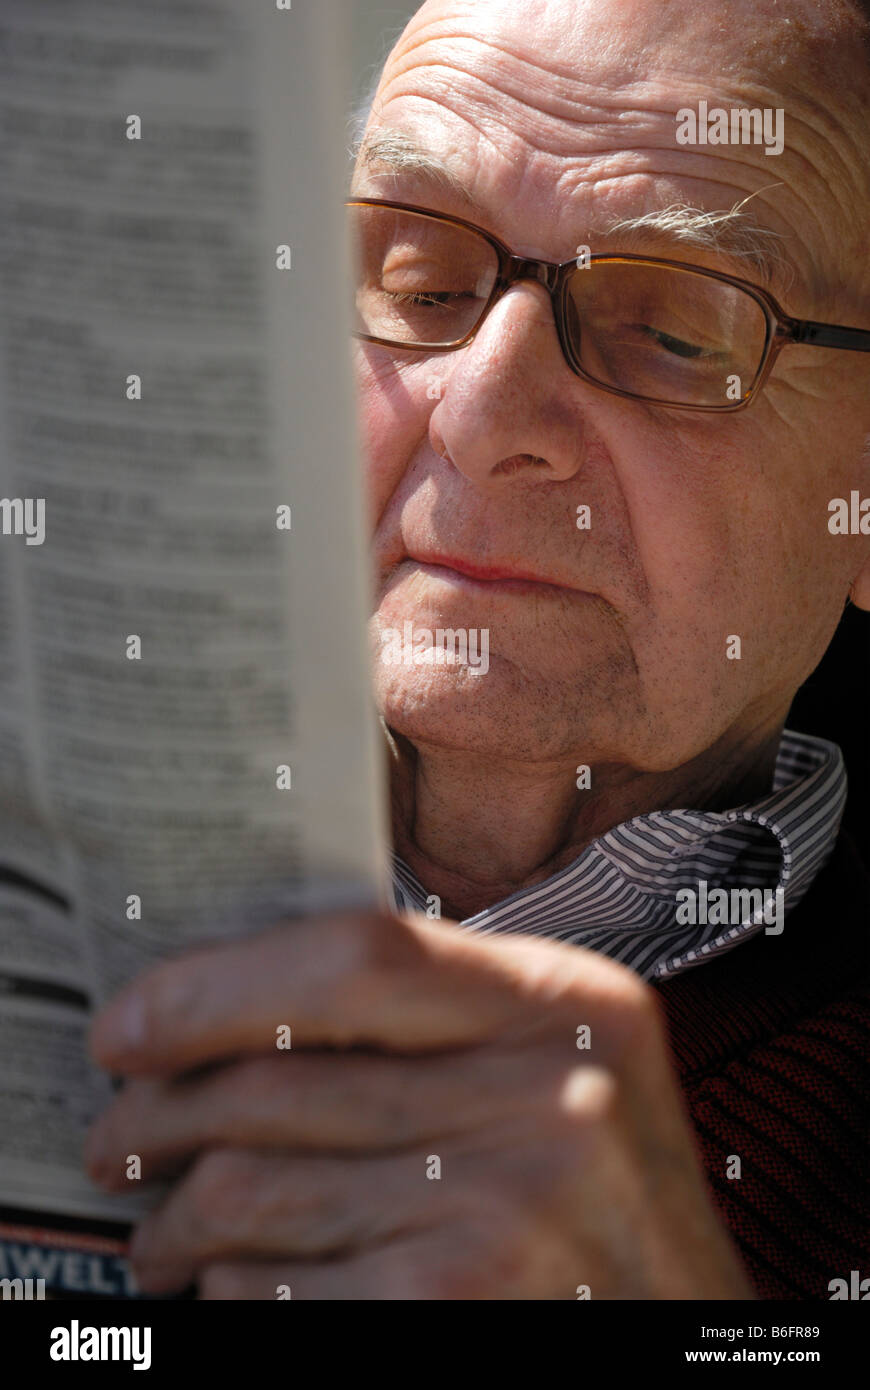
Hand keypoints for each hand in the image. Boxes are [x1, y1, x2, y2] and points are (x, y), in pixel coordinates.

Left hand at [85, 910, 754, 1299]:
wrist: (683, 1336)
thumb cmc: (605, 1205)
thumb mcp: (562, 1072)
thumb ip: (438, 1019)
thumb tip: (230, 1009)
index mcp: (571, 1008)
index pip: (356, 956)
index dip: (214, 987)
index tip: (129, 1025)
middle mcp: (551, 1102)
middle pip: (277, 1083)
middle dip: (156, 1115)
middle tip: (115, 1136)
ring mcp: (508, 1214)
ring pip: (251, 1191)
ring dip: (173, 1218)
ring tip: (160, 1231)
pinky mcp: (453, 1310)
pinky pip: (269, 1291)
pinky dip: (228, 1292)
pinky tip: (233, 1288)